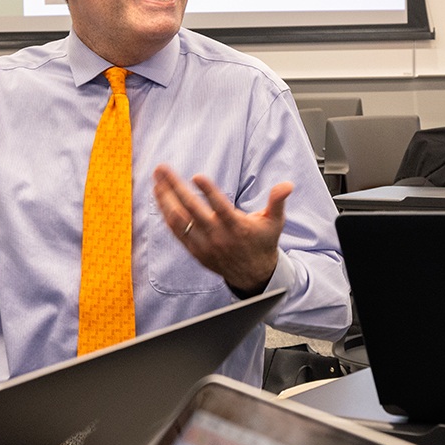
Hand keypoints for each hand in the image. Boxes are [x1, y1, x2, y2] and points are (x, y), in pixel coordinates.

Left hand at [152, 165, 288, 296]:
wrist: (252, 274)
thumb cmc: (263, 242)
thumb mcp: (274, 222)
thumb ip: (277, 201)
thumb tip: (287, 185)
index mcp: (237, 228)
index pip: (220, 208)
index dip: (208, 192)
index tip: (197, 176)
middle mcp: (218, 237)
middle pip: (192, 210)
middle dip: (175, 188)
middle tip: (163, 169)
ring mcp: (204, 244)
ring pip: (179, 221)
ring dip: (165, 199)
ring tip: (157, 179)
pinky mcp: (195, 250)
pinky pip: (176, 231)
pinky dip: (166, 213)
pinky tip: (160, 197)